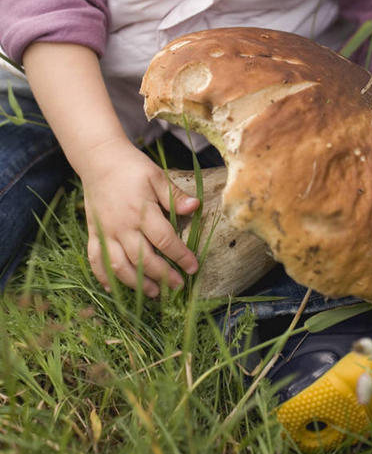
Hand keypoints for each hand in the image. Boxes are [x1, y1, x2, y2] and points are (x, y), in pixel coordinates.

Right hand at [82, 137, 199, 297]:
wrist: (99, 160)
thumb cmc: (132, 168)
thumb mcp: (156, 176)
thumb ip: (174, 195)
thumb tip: (196, 207)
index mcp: (141, 212)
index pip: (164, 240)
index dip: (180, 256)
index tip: (193, 267)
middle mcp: (122, 226)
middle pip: (144, 259)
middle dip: (163, 276)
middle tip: (178, 286)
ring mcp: (106, 233)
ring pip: (119, 266)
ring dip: (137, 283)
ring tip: (154, 293)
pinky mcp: (93, 234)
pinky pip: (96, 261)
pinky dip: (104, 277)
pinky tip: (115, 288)